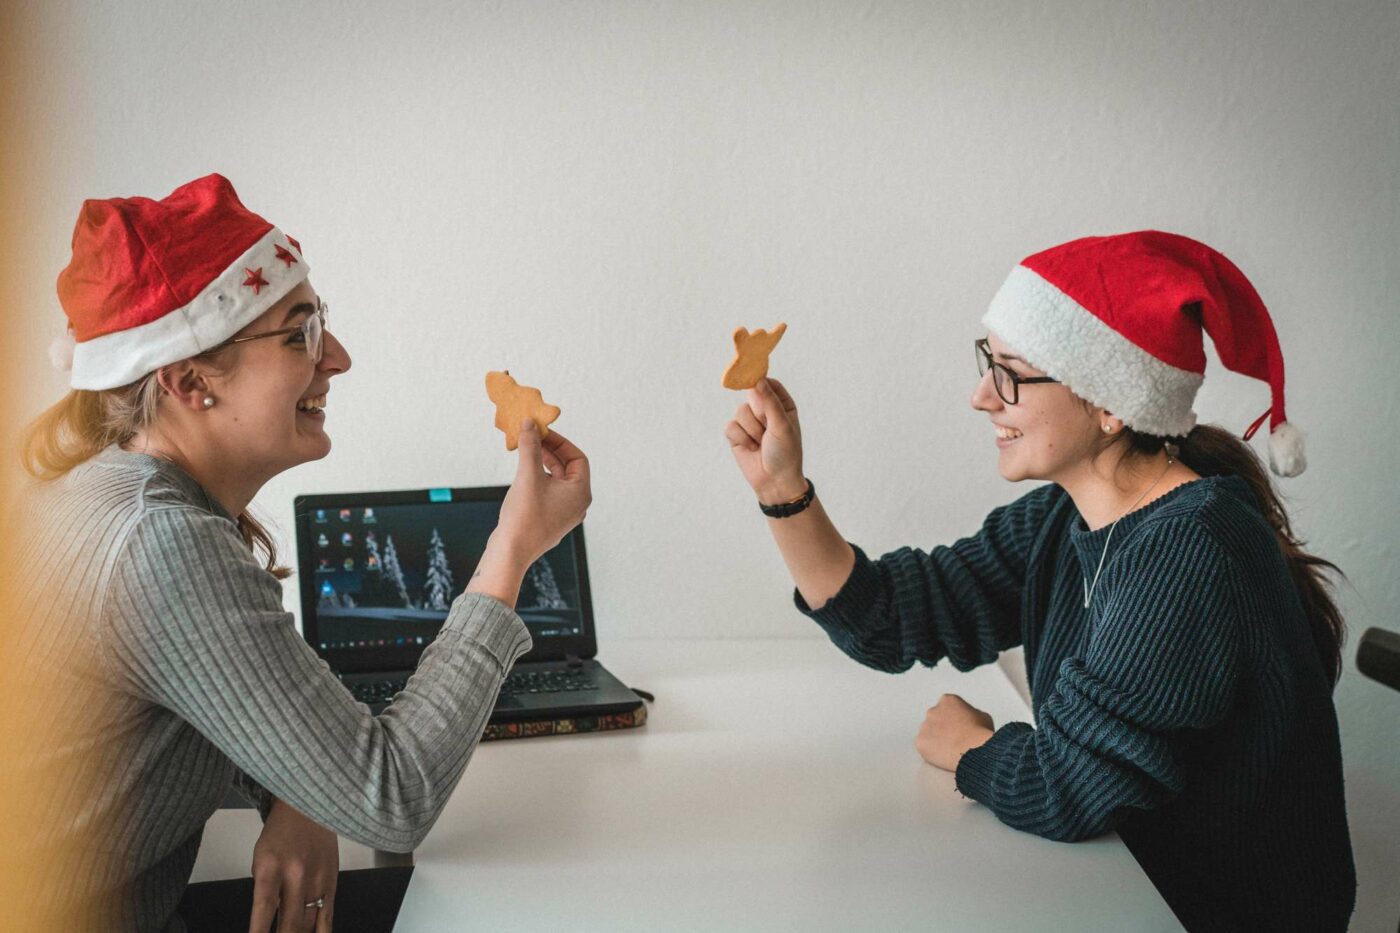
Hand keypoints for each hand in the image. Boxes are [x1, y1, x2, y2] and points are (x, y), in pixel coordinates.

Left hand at [248, 799, 337, 932]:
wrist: (309, 808)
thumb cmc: (280, 833)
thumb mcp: (260, 859)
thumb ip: (264, 891)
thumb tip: (267, 923)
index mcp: (271, 869)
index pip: (262, 913)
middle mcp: (296, 876)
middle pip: (289, 925)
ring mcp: (318, 881)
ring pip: (307, 925)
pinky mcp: (333, 883)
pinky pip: (327, 918)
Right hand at [493, 420, 591, 564]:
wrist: (510, 552)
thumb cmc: (524, 516)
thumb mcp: (528, 475)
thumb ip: (531, 447)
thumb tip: (529, 423)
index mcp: (581, 493)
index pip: (578, 458)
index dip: (560, 442)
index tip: (542, 432)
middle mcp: (577, 504)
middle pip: (568, 468)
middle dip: (550, 451)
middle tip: (531, 438)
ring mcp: (564, 514)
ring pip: (557, 481)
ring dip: (543, 464)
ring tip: (525, 453)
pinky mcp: (550, 520)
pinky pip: (549, 493)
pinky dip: (539, 480)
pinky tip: (523, 475)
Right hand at [724, 377, 804, 501]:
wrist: (774, 481)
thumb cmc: (785, 452)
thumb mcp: (782, 425)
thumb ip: (770, 401)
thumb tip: (758, 380)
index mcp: (782, 405)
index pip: (769, 384)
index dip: (762, 383)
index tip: (758, 384)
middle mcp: (765, 410)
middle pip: (751, 395)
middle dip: (759, 413)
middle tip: (768, 428)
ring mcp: (750, 422)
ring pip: (740, 411)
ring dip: (751, 430)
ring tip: (761, 443)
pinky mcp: (736, 434)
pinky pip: (730, 426)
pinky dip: (741, 439)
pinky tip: (751, 449)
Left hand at [915, 694, 995, 771]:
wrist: (973, 749)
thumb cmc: (980, 734)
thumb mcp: (984, 717)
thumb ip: (972, 714)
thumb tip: (970, 719)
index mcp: (948, 700)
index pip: (947, 707)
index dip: (955, 719)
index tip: (961, 728)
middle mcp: (933, 710)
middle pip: (935, 719)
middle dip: (943, 728)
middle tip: (955, 740)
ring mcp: (925, 726)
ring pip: (929, 734)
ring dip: (936, 740)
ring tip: (951, 750)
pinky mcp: (920, 741)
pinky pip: (925, 746)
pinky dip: (932, 752)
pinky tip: (944, 756)